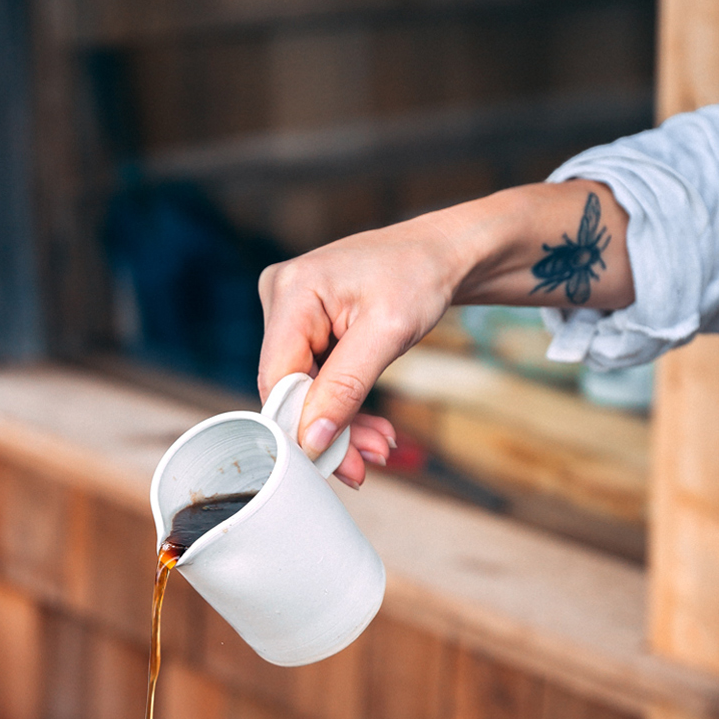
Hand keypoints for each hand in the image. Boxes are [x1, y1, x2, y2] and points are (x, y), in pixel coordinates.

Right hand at [257, 216, 464, 481]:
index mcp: (292, 290)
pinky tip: (373, 428)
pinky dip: (346, 405)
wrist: (441, 254)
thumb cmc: (419, 276)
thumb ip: (346, 387)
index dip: (301, 425)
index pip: (278, 377)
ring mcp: (292, 312)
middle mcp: (281, 297)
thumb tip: (312, 440)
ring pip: (305, 389)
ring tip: (381, 446)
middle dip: (330, 430)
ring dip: (343, 423)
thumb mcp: (388, 333)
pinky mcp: (308, 327)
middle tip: (368, 464)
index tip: (337, 463)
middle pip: (290, 386)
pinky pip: (318, 378)